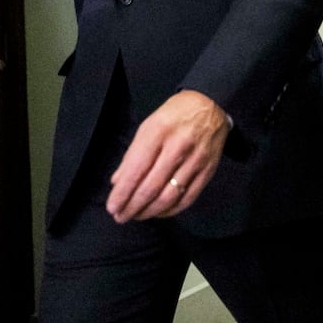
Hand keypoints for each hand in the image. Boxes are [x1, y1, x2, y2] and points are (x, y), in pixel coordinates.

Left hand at [106, 90, 230, 222]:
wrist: (210, 105)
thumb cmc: (175, 115)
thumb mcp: (148, 126)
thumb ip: (133, 155)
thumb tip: (118, 182)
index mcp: (158, 131)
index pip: (136, 170)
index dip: (123, 193)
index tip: (112, 207)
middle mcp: (178, 146)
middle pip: (152, 186)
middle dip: (133, 206)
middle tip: (121, 216)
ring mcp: (196, 159)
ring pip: (169, 196)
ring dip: (150, 211)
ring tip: (137, 215)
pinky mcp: (208, 170)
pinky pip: (188, 198)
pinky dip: (171, 210)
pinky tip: (159, 211)